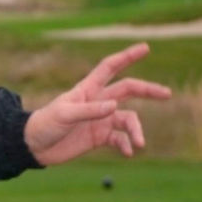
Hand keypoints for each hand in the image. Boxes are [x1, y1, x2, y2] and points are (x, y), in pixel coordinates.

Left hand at [24, 43, 171, 166]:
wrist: (33, 146)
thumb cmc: (45, 124)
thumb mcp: (65, 115)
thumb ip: (89, 111)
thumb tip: (116, 106)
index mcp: (87, 89)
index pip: (110, 67)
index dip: (127, 57)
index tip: (145, 47)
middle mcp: (98, 102)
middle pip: (128, 90)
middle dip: (148, 90)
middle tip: (167, 93)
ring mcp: (100, 119)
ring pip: (128, 119)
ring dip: (136, 131)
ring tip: (140, 143)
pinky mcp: (99, 137)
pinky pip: (120, 140)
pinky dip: (127, 145)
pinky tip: (129, 153)